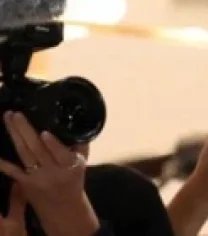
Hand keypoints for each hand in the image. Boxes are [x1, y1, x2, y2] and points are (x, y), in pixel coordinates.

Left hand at [0, 112, 98, 235]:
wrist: (63, 209)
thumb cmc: (73, 182)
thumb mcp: (82, 164)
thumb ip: (80, 145)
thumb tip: (76, 122)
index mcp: (70, 166)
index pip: (62, 154)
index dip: (53, 144)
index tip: (44, 132)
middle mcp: (53, 172)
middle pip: (37, 150)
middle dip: (25, 130)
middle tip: (16, 114)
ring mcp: (37, 178)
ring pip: (24, 154)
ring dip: (15, 135)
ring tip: (8, 118)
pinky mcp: (24, 183)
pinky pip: (12, 170)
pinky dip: (2, 162)